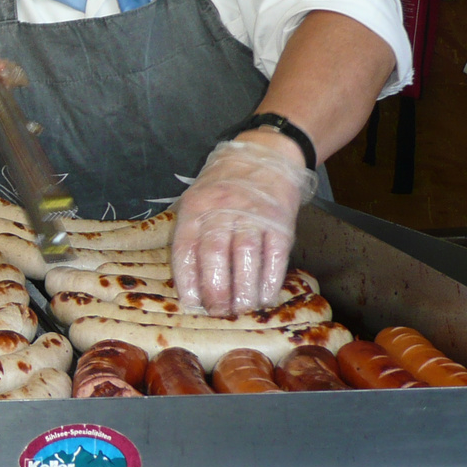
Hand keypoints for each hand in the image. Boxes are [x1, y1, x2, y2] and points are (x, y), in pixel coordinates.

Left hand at [171, 136, 316, 315]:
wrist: (264, 155)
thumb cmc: (225, 185)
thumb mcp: (197, 199)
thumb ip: (191, 232)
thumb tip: (187, 280)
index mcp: (196, 208)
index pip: (186, 247)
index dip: (188, 279)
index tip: (192, 303)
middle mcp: (222, 210)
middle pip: (215, 253)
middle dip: (216, 289)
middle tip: (220, 312)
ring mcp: (253, 214)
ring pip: (246, 256)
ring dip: (244, 288)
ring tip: (242, 309)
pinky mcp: (280, 220)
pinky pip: (275, 254)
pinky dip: (270, 278)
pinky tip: (266, 296)